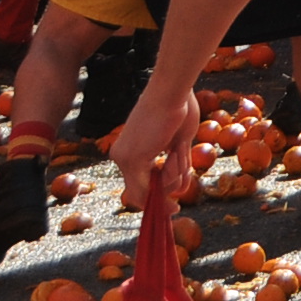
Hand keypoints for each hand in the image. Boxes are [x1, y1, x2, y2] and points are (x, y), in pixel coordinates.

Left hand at [112, 81, 202, 206]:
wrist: (172, 90)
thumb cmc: (178, 107)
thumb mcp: (177, 142)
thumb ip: (175, 164)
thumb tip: (180, 189)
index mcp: (129, 150)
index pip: (137, 185)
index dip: (155, 199)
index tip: (173, 207)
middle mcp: (121, 156)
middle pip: (139, 195)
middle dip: (161, 202)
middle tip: (176, 210)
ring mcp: (125, 159)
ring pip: (148, 192)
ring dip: (173, 179)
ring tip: (179, 152)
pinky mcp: (133, 159)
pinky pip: (152, 185)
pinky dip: (170, 177)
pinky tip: (175, 155)